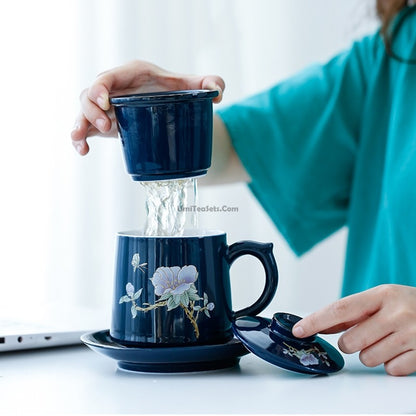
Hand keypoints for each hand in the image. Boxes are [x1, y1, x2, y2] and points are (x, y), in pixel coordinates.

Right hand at [71, 60, 224, 154]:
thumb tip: (218, 94)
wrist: (169, 106)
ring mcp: (106, 106)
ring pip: (83, 111)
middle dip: (92, 109)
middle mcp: (114, 88)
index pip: (108, 76)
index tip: (106, 102)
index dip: (100, 87)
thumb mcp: (193, 86)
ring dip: (82, 124)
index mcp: (131, 74)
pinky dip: (79, 138)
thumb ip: (210, 83)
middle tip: (109, 126)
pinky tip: (83, 151)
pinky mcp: (103, 122)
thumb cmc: (177, 91)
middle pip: (90, 94)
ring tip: (85, 141)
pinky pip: (84, 127)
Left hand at [292, 284, 415, 375]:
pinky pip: (390, 370)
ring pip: (367, 359)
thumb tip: (318, 324)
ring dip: (372, 353)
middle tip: (368, 334)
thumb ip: (351, 312)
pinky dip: (392, 363)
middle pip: (350, 342)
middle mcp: (397, 313)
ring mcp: (412, 335)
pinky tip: (402, 349)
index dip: (315, 321)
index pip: (340, 309)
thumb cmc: (408, 304)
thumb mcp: (382, 299)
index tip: (298, 330)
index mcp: (382, 295)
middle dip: (352, 343)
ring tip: (388, 339)